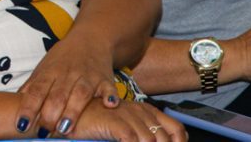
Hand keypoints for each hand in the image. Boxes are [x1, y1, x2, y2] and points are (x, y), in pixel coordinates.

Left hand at [15, 36, 119, 134]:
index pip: (36, 91)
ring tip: (65, 128)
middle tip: (43, 132)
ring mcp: (87, 76)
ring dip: (73, 111)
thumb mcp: (44, 69)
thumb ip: (32, 88)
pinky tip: (109, 105)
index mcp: (50, 72)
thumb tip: (11, 106)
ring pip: (80, 94)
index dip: (28, 108)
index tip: (21, 125)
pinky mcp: (105, 80)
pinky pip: (108, 89)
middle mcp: (68, 74)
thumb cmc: (63, 59)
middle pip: (57, 95)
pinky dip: (109, 97)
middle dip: (49, 114)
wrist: (91, 39)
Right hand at [68, 99, 185, 141]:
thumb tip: (162, 141)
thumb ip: (145, 135)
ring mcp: (127, 114)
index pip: (176, 129)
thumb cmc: (99, 124)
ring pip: (150, 140)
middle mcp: (140, 111)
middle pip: (163, 137)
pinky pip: (132, 139)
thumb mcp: (128, 128)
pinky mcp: (114, 121)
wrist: (74, 115)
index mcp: (147, 112)